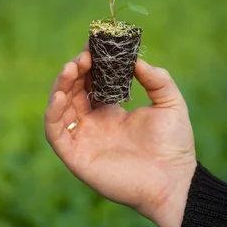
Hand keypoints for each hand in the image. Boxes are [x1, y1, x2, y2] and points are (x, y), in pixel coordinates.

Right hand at [44, 45, 196, 226]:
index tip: (93, 46)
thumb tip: (136, 59)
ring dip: (61, 86)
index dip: (89, 64)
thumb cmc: (174, 145)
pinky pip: (55, 133)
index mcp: (110, 112)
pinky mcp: (76, 156)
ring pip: (59, 108)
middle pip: (72, 92)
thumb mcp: (170, 103)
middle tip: (84, 56)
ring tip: (72, 68)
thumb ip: (157, 78)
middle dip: (74, 71)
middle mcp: (93, 124)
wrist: (174, 181)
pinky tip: (61, 95)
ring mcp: (83, 140)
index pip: (90, 83)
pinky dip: (53, 113)